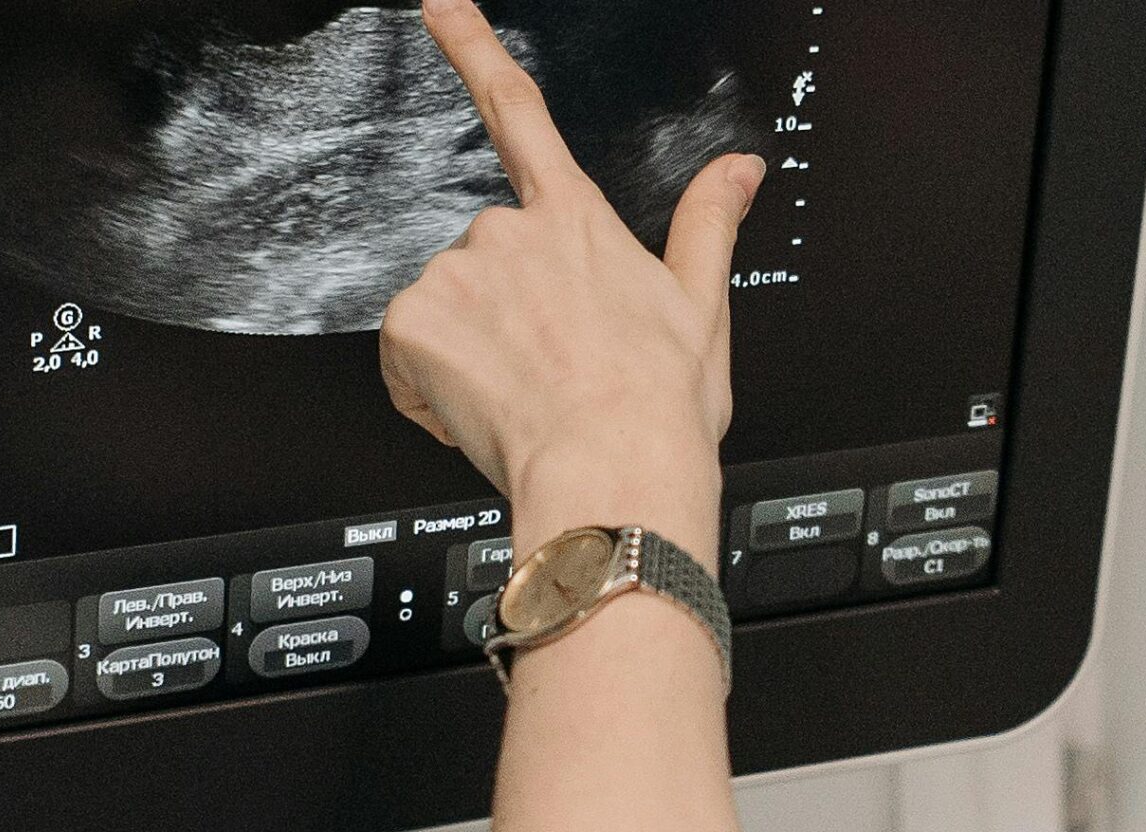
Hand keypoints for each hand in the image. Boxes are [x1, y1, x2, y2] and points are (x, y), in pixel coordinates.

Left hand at [380, 0, 764, 567]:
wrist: (613, 470)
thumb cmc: (658, 406)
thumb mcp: (700, 306)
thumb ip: (707, 224)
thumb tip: (739, 169)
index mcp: (577, 221)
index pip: (521, 114)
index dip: (473, 51)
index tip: (439, 5)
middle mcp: (511, 232)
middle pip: (481, 260)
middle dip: (499, 314)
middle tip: (547, 373)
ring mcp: (460, 271)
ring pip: (444, 312)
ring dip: (468, 356)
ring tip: (523, 401)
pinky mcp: (416, 320)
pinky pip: (405, 356)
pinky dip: (428, 390)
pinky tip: (478, 413)